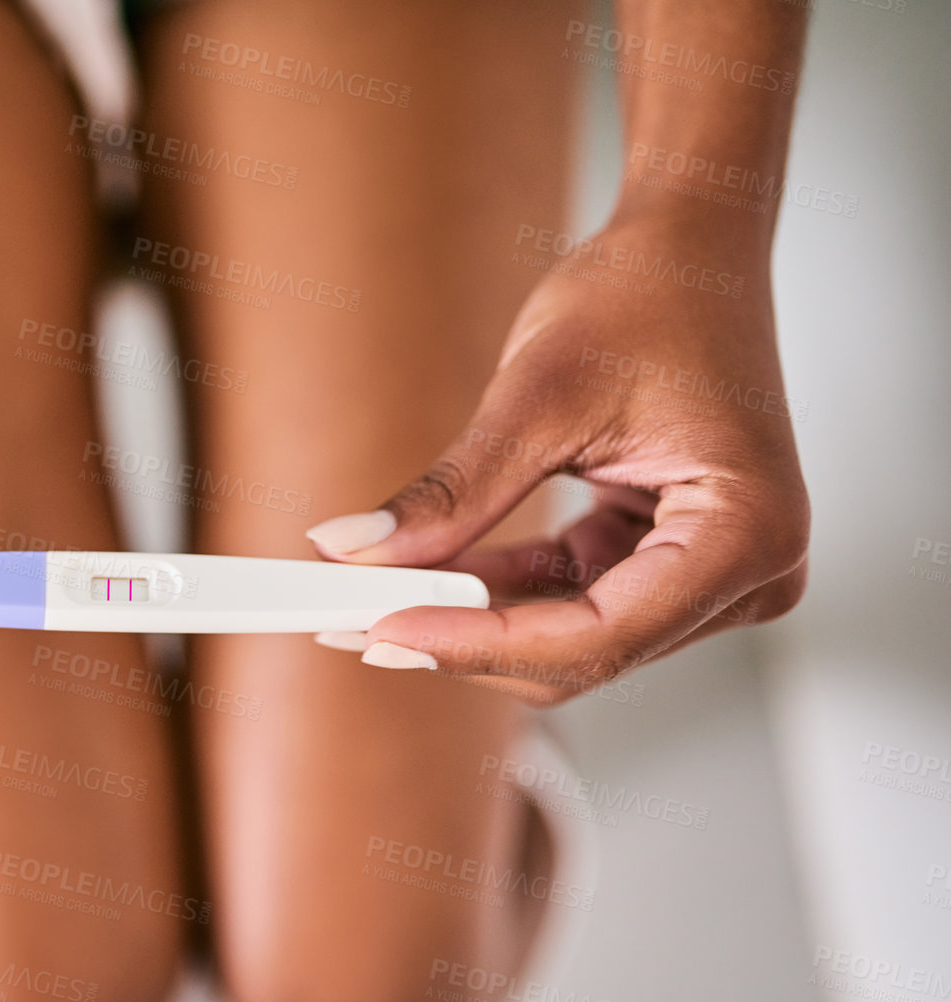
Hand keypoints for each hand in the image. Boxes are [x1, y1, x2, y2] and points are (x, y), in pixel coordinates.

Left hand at [306, 216, 808, 702]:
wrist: (690, 249)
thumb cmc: (645, 294)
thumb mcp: (537, 397)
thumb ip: (452, 494)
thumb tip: (352, 552)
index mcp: (749, 535)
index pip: (598, 636)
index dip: (480, 644)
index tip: (383, 629)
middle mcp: (751, 573)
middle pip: (583, 654)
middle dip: (463, 637)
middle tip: (349, 618)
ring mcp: (714, 576)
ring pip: (567, 639)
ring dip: (468, 617)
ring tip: (365, 593)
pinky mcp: (670, 563)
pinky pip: (570, 602)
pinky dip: (497, 590)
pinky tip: (421, 573)